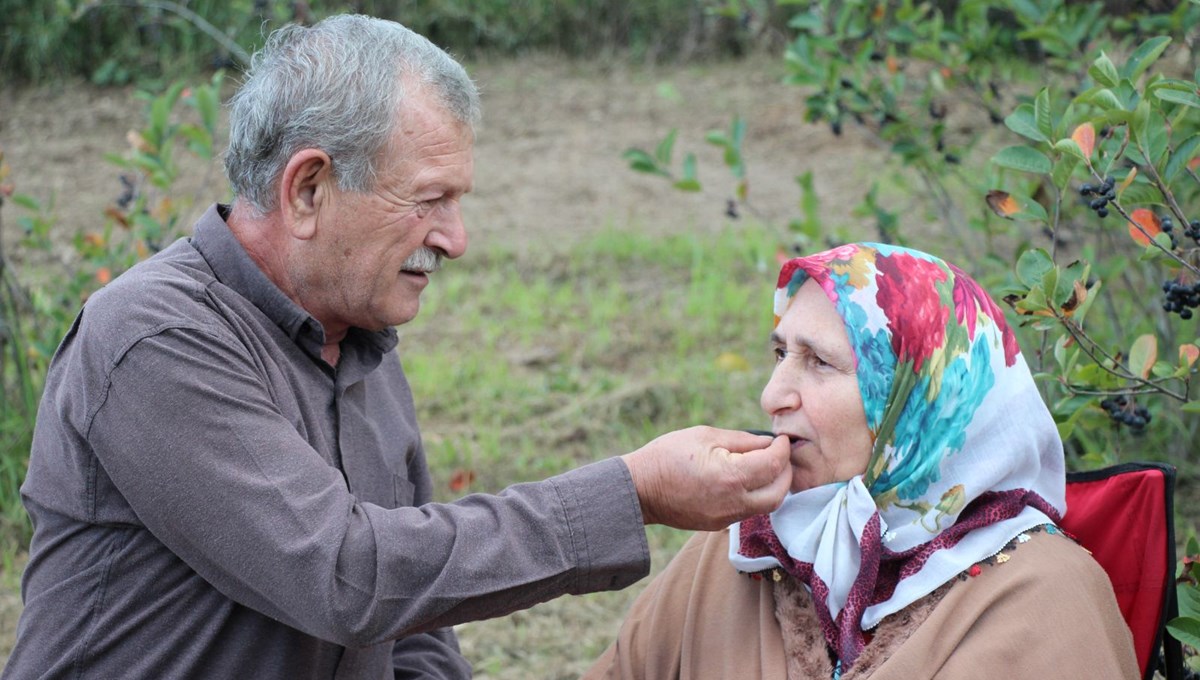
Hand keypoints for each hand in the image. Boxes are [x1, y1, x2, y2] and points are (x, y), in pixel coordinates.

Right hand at [620, 427, 790, 529]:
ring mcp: (726, 517)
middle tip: (780, 454)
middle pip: (779, 492)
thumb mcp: (705, 436)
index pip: (773, 464)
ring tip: (767, 467)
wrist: (639, 489)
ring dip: (774, 486)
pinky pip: (749, 511)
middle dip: (786, 471)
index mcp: (731, 476)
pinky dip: (757, 496)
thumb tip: (768, 443)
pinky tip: (748, 480)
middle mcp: (734, 502)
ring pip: (767, 506)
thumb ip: (742, 440)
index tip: (782, 439)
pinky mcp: (718, 525)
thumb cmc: (668, 455)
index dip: (783, 449)